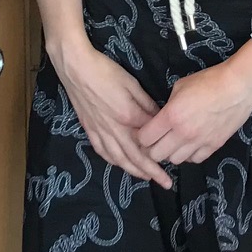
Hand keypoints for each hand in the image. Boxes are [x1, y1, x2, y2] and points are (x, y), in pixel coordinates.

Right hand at [48, 38, 171, 189]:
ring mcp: (100, 131)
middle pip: (136, 156)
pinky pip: (102, 151)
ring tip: (147, 178)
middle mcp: (115, 129)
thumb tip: (158, 117)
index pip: (150, 136)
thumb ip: (146, 104)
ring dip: (134, 171)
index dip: (162, 144)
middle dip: (152, 171)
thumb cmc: (105, 72)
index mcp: (128, 116)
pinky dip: (113, 161)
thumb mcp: (132, 84)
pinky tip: (120, 164)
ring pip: (119, 159)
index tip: (174, 150)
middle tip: (166, 182)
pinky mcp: (89, 129)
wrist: (76, 68)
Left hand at [136, 54, 251, 167]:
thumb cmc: (209, 81)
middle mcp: (183, 133)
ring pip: (175, 160)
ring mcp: (199, 142)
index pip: (145, 138)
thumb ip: (168, 105)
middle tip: (157, 139)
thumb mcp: (180, 87)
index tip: (145, 131)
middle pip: (157, 155)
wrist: (239, 87)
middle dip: (152, 148)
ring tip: (174, 142)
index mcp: (172, 115)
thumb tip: (162, 117)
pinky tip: (190, 144)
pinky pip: (194, 160)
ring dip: (171, 152)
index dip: (142, 135)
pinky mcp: (214, 146)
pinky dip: (189, 155)